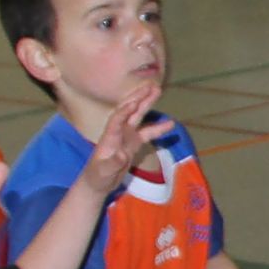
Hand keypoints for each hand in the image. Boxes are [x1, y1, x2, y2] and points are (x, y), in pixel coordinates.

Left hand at [78, 82, 172, 197]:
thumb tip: (121, 155)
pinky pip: (147, 132)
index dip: (125, 111)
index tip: (135, 102)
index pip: (117, 120)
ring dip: (147, 104)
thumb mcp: (103, 172)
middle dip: (139, 98)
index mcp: (109, 137)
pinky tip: (171, 124)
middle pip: (129, 111)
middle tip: (151, 86)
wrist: (97, 182)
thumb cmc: (97, 177)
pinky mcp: (133, 143)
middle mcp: (118, 132)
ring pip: (138, 116)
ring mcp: (126, 137)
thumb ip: (112, 163)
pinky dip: (158, 128)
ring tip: (158, 90)